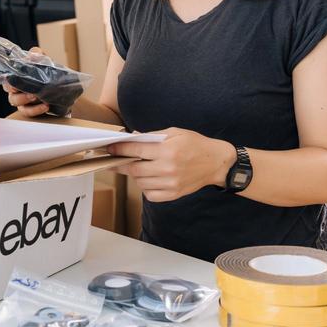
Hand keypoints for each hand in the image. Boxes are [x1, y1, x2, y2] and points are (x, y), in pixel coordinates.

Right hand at [3, 46, 48, 117]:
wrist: (61, 87)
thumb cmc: (47, 73)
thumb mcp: (43, 61)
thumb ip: (37, 54)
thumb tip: (33, 54)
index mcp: (16, 77)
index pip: (7, 78)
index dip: (9, 79)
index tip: (15, 78)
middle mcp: (15, 89)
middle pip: (9, 91)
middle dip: (17, 89)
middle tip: (28, 88)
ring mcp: (22, 100)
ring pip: (16, 102)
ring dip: (25, 99)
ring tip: (37, 96)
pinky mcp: (30, 109)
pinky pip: (28, 112)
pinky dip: (36, 109)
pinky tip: (45, 105)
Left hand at [107, 128, 235, 201]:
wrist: (216, 163)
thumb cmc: (195, 144)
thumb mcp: (174, 132)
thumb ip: (152, 136)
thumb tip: (132, 139)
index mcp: (168, 150)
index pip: (136, 151)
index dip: (120, 149)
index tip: (110, 148)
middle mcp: (168, 168)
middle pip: (134, 169)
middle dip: (121, 164)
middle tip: (113, 159)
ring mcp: (170, 183)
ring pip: (140, 182)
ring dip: (134, 174)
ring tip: (136, 166)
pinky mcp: (173, 194)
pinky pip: (150, 194)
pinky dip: (145, 186)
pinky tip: (148, 178)